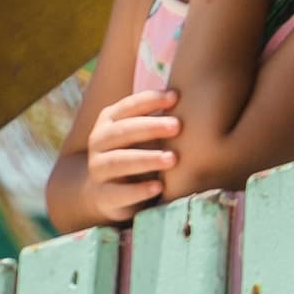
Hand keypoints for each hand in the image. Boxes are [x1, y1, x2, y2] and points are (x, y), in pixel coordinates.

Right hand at [85, 89, 183, 217]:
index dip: (150, 100)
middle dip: (150, 127)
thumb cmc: (134, 153)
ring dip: (146, 159)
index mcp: (109, 121)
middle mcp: (99, 142)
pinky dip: (138, 190)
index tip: (176, 97)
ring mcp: (98, 169)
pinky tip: (159, 187)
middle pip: (122, 131)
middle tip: (177, 126)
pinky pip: (118, 193)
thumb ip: (159, 119)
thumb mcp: (141, 135)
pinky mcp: (103, 196)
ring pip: (119, 161)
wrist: (103, 192)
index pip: (127, 106)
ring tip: (172, 159)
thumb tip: (195, 97)